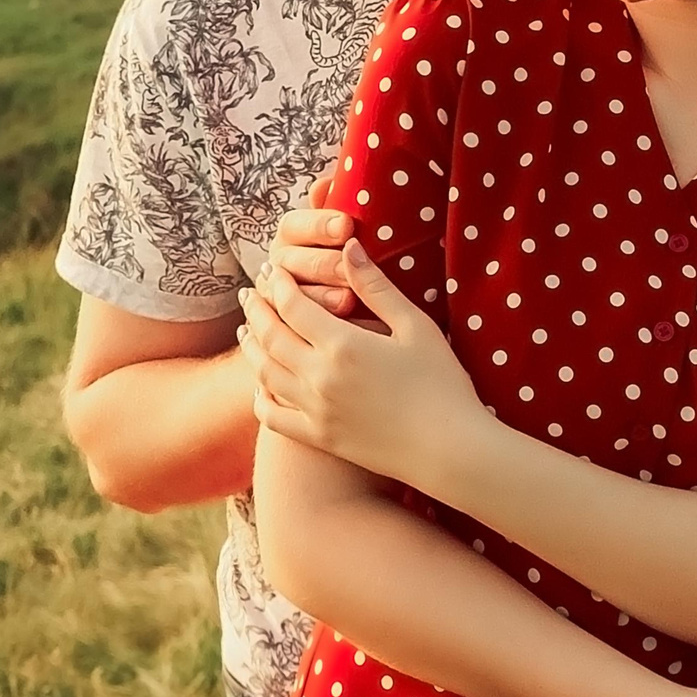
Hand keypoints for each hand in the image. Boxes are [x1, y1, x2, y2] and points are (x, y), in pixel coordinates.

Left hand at [238, 236, 485, 487]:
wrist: (449, 449)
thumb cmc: (442, 383)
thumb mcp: (414, 326)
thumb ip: (376, 287)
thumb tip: (348, 247)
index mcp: (341, 344)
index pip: (292, 305)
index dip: (277, 284)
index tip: (272, 269)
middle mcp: (319, 377)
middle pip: (270, 336)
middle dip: (256, 310)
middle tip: (249, 294)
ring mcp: (315, 411)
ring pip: (265, 374)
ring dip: (251, 348)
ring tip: (246, 331)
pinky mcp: (320, 438)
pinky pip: (274, 418)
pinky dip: (260, 399)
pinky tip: (261, 387)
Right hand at [260, 168, 360, 317]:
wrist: (358, 303)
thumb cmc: (354, 256)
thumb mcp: (348, 230)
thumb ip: (338, 203)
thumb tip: (323, 185)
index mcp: (291, 233)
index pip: (296, 224)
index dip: (319, 224)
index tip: (348, 225)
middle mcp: (278, 263)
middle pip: (293, 262)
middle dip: (324, 264)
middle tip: (349, 268)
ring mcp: (276, 297)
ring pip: (291, 298)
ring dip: (319, 298)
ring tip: (348, 300)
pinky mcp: (284, 328)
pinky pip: (294, 329)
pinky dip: (317, 329)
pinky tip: (343, 328)